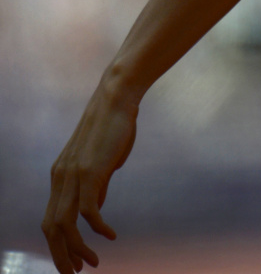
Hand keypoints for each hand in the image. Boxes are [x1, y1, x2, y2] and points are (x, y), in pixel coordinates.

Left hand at [42, 74, 138, 272]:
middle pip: (51, 228)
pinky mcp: (90, 171)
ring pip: (65, 224)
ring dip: (76, 249)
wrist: (116, 97)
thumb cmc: (113, 127)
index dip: (58, 245)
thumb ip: (94, 185)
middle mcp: (60, 177)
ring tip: (91, 264)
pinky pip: (89, 211)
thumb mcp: (100, 162)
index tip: (73, 262)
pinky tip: (110, 236)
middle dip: (61, 256)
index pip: (50, 220)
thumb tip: (94, 211)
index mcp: (60, 175)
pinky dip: (98, 229)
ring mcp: (73, 174)